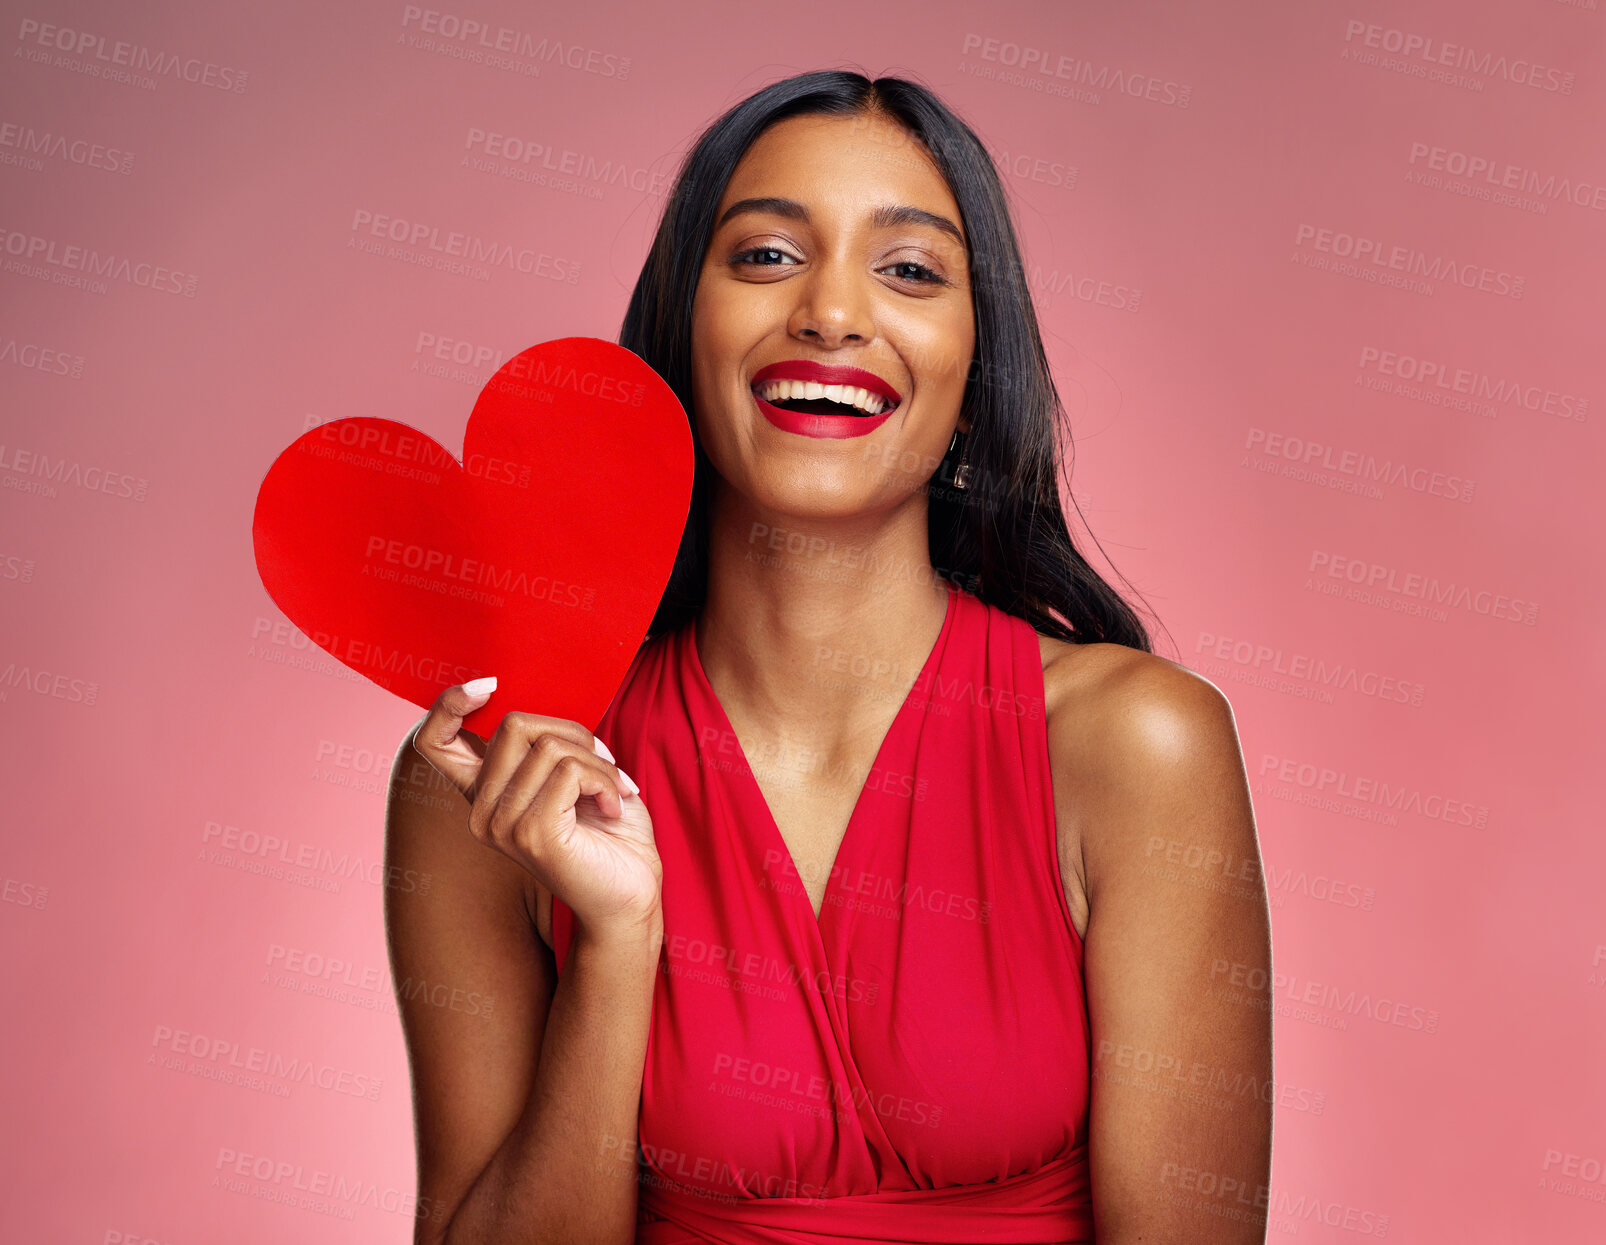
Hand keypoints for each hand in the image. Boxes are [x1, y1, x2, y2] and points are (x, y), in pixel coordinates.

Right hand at [410, 677, 661, 938]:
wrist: (633, 894)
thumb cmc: (609, 832)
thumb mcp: (571, 774)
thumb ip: (543, 744)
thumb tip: (535, 700)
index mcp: (484, 796)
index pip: (433, 742)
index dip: (448, 704)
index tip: (487, 684)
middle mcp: (482, 813)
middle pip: (514, 725)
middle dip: (572, 732)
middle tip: (604, 763)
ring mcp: (502, 826)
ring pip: (549, 746)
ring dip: (598, 762)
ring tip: (614, 790)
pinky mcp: (532, 834)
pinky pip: (569, 771)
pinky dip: (606, 779)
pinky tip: (614, 806)